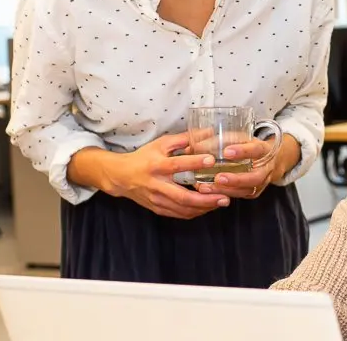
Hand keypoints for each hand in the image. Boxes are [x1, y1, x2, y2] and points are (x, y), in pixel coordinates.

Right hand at [85, 134, 228, 218]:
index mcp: (156, 165)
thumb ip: (183, 139)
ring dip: (204, 208)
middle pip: (182, 196)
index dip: (194, 162)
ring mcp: (156, 199)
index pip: (177, 164)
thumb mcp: (160, 144)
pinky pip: (179, 214)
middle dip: (205, 199)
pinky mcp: (158, 209)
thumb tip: (207, 132)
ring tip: (221, 202)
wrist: (121, 177)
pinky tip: (208, 207)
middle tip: (225, 197)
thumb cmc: (144, 158)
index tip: (212, 160)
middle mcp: (156, 184)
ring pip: (183, 209)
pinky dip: (195, 212)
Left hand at [196, 136, 282, 198]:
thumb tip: (192, 146)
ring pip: (247, 190)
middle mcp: (265, 168)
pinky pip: (241, 196)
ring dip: (226, 190)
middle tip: (218, 178)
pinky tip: (210, 194)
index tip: (226, 152)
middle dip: (236, 179)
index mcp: (264, 150)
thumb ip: (220, 140)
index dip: (243, 151)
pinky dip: (225, 195)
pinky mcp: (254, 192)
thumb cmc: (249, 145)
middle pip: (255, 177)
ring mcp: (261, 182)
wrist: (268, 158)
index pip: (256, 150)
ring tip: (207, 188)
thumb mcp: (240, 137)